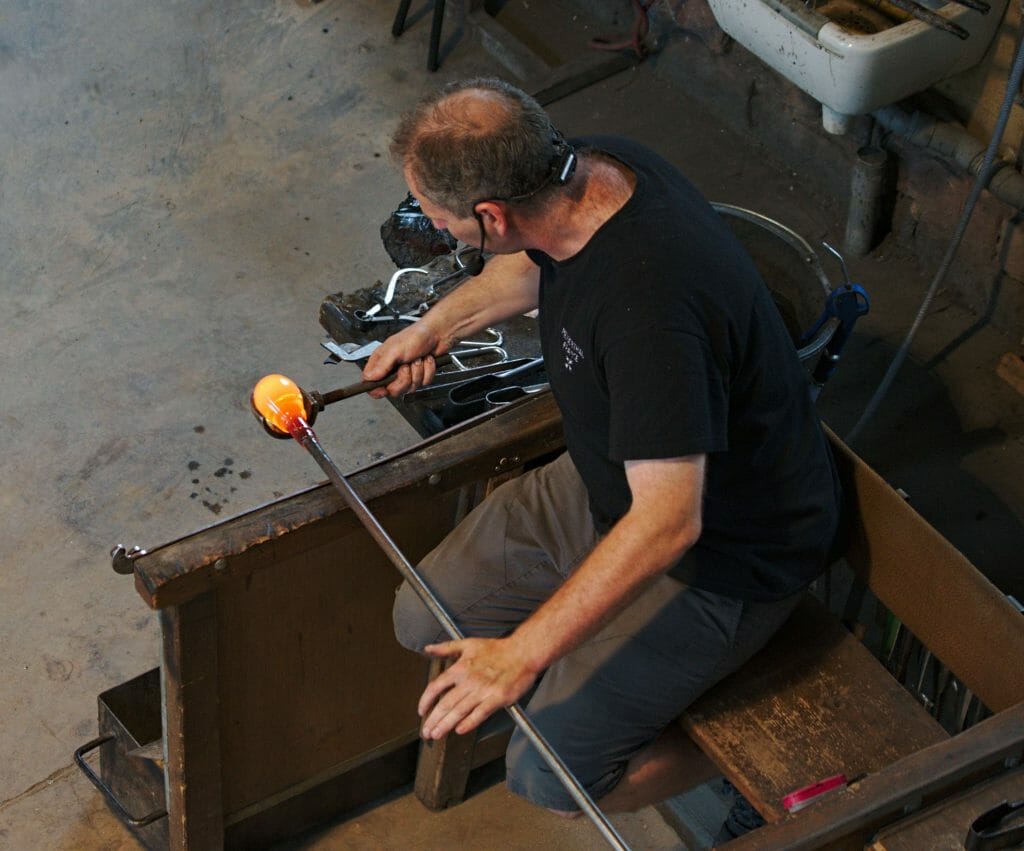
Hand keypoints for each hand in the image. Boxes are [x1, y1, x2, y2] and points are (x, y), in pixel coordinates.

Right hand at [362, 322, 441, 397]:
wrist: (437, 334)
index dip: (376, 389)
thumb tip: (369, 377)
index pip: (370, 382)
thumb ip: (382, 365)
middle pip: (393, 389)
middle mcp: (392, 369)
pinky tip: (426, 360)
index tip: (384, 390)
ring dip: (418, 372)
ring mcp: (407, 373)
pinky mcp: (420, 375)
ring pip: (410, 387)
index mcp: (381, 361)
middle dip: (403, 379)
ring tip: (417, 359)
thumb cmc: (416, 336)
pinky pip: (424, 383)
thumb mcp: (395, 350)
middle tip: (406, 365)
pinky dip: (428, 371)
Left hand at [418, 637, 537, 738]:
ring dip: (445, 725)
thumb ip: (446, 648)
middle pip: (445, 704)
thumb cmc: (497, 649)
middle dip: (433, 720)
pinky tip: (459, 730)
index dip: (426, 701)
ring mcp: (483, 691)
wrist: (522, 653)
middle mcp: (469, 681)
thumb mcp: (468, 644)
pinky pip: (479, 715)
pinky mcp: (497, 699)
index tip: (421, 711)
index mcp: (460, 668)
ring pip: (459, 712)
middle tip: (426, 731)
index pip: (436, 686)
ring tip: (436, 734)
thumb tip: (428, 649)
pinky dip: (468, 724)